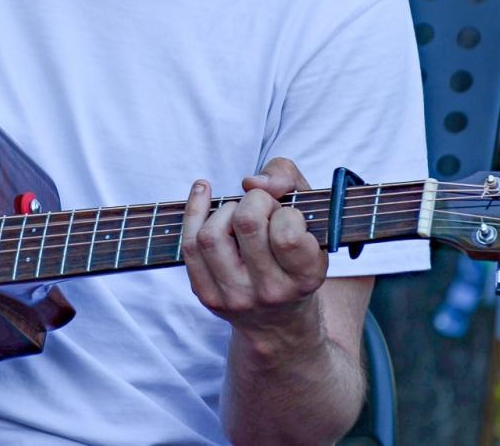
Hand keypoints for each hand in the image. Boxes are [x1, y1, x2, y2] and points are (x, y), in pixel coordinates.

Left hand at [182, 157, 327, 351]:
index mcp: (305, 277)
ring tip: (239, 213)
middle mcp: (271, 292)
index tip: (288, 216)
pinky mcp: (207, 296)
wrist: (280, 320)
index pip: (288, 234)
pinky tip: (203, 191)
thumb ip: (288, 179)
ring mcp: (235, 298)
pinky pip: (189, 245)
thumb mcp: (310, 214)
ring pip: (212, 235)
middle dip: (254, 201)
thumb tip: (252, 182)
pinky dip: (193, 209)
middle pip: (247, 224)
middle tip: (263, 209)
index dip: (286, 212)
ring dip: (225, 209)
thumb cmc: (296, 253)